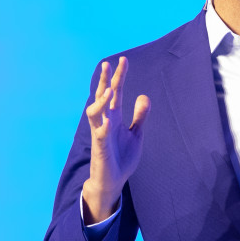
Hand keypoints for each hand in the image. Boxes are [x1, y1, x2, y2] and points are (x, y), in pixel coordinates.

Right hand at [81, 56, 150, 222]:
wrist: (113, 181)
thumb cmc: (122, 157)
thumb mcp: (136, 134)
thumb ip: (140, 116)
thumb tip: (144, 96)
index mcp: (114, 117)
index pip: (116, 93)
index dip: (119, 77)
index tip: (123, 60)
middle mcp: (105, 122)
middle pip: (103, 97)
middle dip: (106, 81)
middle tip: (108, 63)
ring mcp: (101, 135)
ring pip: (95, 114)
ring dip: (101, 102)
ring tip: (110, 90)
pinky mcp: (101, 150)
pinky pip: (100, 137)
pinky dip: (103, 128)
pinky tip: (108, 121)